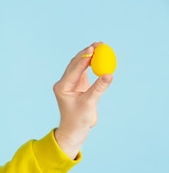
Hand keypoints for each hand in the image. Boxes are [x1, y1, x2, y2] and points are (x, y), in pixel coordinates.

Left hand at [53, 42, 112, 158]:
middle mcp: (64, 83)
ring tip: (101, 47)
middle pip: (75, 63)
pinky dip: (91, 64)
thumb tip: (109, 74)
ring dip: (89, 56)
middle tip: (99, 44)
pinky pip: (84, 71)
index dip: (85, 58)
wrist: (74, 129)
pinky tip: (100, 57)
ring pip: (79, 66)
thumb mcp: (90, 103)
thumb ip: (99, 88)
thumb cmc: (79, 119)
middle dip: (87, 53)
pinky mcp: (77, 85)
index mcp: (62, 87)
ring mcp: (70, 83)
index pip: (74, 69)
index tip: (94, 48)